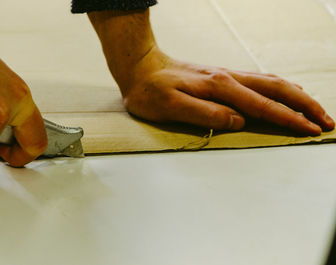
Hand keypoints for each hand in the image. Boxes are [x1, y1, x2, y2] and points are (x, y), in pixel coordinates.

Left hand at [121, 47, 334, 134]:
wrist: (140, 67)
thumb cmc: (150, 91)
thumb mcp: (170, 107)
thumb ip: (204, 114)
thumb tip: (238, 121)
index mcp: (219, 87)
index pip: (262, 106)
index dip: (289, 120)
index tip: (310, 131)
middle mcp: (228, 78)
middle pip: (276, 89)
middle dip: (304, 106)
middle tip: (326, 122)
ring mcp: (227, 75)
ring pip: (271, 82)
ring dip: (296, 96)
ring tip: (314, 109)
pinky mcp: (222, 77)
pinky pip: (259, 81)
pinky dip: (279, 89)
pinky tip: (284, 94)